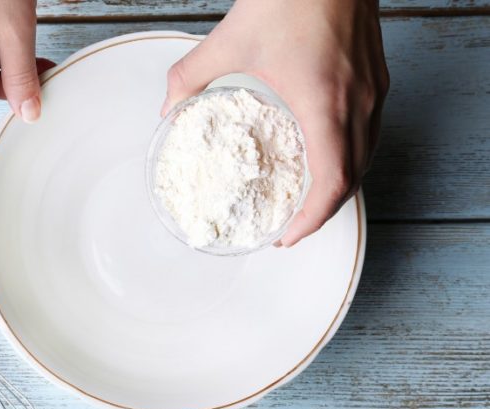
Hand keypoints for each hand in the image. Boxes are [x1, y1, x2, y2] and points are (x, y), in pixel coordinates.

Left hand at [162, 0, 388, 245]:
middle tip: (292, 224)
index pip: (331, 183)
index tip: (287, 235)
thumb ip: (191, 77)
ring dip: (339, 184)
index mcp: (324, 105)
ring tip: (307, 197)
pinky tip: (324, 150)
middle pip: (353, 179)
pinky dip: (349, 155)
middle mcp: (358, 104)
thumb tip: (167, 109)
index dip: (311, 219)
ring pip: (366, 156)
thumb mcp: (230, 39)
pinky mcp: (376, 76)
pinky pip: (370, 131)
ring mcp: (373, 90)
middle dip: (322, 210)